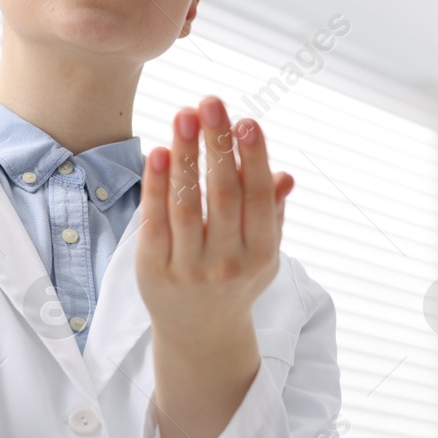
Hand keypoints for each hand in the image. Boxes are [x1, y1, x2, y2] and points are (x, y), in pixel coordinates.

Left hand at [137, 96, 295, 437]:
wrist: (200, 335)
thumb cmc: (237, 279)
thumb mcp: (264, 252)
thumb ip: (271, 212)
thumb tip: (285, 175)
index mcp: (261, 254)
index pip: (257, 199)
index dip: (252, 159)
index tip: (246, 120)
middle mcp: (227, 263)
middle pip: (222, 196)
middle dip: (216, 146)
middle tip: (211, 102)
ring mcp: (188, 268)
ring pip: (186, 205)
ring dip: (186, 156)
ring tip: (184, 115)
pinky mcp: (153, 270)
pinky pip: (154, 221)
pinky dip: (156, 185)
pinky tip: (159, 152)